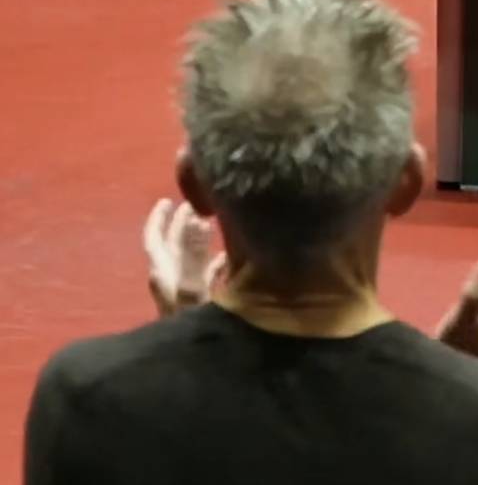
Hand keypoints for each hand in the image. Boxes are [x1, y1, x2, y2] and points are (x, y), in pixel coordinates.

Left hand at [144, 198, 224, 317]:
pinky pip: (206, 277)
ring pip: (189, 261)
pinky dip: (214, 263)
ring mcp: (186, 294)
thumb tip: (197, 218)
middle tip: (194, 204)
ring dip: (198, 242)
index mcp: (164, 276)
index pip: (154, 241)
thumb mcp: (193, 288)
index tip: (168, 200)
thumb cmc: (192, 327)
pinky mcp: (201, 305)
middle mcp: (172, 282)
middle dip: (180, 225)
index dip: (159, 221)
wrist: (195, 371)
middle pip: (171, 248)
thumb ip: (195, 255)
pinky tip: (229, 257)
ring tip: (212, 222)